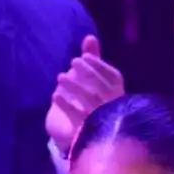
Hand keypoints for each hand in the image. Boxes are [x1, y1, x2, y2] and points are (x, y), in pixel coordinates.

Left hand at [46, 36, 125, 152]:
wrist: (86, 136)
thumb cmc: (92, 101)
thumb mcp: (93, 79)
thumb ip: (93, 59)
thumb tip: (90, 36)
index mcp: (118, 94)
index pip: (114, 78)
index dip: (100, 66)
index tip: (85, 56)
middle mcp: (113, 108)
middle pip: (104, 89)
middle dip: (88, 73)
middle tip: (73, 62)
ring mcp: (101, 121)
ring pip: (91, 102)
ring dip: (75, 87)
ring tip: (60, 77)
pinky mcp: (87, 132)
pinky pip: (78, 117)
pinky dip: (67, 105)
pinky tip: (55, 95)